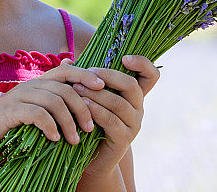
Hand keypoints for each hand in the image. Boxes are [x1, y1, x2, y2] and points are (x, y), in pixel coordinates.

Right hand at [0, 59, 105, 157]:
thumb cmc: (11, 124)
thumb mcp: (35, 109)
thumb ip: (54, 98)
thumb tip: (76, 84)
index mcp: (39, 82)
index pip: (67, 70)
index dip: (86, 75)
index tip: (103, 87)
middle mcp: (30, 85)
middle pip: (64, 88)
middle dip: (81, 107)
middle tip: (90, 127)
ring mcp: (19, 96)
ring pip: (53, 101)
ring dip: (68, 122)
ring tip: (75, 139)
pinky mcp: (11, 111)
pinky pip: (37, 114)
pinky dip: (50, 126)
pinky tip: (55, 138)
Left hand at [74, 55, 159, 177]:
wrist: (90, 158)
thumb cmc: (89, 122)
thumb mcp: (89, 98)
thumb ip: (82, 81)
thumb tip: (66, 62)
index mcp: (134, 95)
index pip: (151, 75)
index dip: (143, 63)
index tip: (124, 58)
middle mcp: (138, 108)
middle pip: (131, 85)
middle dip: (108, 76)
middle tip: (88, 73)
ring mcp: (134, 124)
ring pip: (118, 103)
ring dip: (96, 93)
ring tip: (77, 89)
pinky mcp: (124, 138)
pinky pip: (111, 120)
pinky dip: (96, 110)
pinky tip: (82, 105)